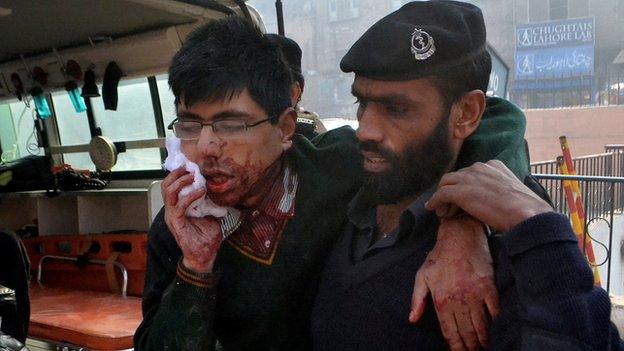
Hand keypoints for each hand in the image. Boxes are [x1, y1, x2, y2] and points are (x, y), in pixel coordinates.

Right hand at [162, 168, 222, 272]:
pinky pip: (179, 205)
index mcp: (178, 207)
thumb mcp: (211, 215)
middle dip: (177, 174)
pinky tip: (201, 191)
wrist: (204, 257)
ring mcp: (172, 216)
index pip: (172, 186)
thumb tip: (219, 190)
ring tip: (194, 176)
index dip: (178, 174)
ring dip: (181, 181)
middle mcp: (172, 210)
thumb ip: (210, 203)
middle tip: (190, 167)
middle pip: (166, 186)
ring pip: (169, 192)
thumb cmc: (206, 238)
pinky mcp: (176, 223)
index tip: (190, 165)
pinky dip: (190, 196)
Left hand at [410, 215, 498, 350]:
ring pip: (481, 325)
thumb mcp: (422, 277)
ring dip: (483, 339)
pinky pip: (495, 311)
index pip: (449, 332)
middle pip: (466, 332)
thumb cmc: (439, 257)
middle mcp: (458, 300)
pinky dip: (495, 322)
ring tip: (484, 347)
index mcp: (441, 300)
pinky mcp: (489, 287)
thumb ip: (417, 300)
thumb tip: (412, 319)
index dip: (455, 346)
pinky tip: (495, 329)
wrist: (459, 237)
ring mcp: (475, 294)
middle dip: (470, 346)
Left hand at [426, 160, 552, 231]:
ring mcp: (468, 178)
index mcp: (493, 165)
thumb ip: (498, 189)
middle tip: (451, 208)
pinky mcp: (460, 191)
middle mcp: (479, 167)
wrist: (527, 214)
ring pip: (446, 184)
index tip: (464, 200)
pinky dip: (435, 201)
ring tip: (444, 212)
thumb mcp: (511, 190)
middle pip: (457, 177)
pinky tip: (433, 209)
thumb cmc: (525, 208)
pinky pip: (441, 194)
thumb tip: (493, 199)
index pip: (471, 173)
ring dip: (442, 198)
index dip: (465, 186)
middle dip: (452, 191)